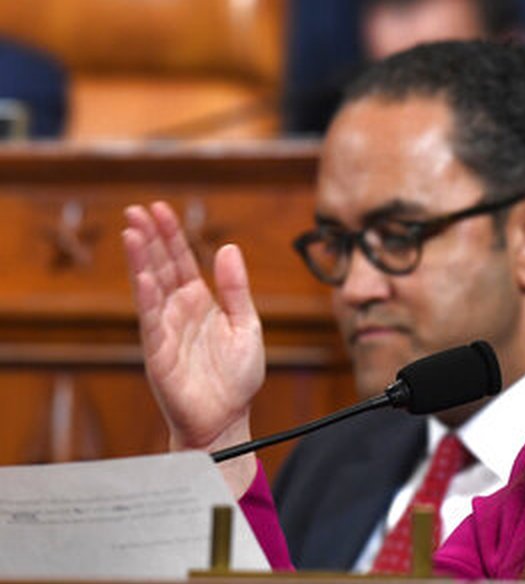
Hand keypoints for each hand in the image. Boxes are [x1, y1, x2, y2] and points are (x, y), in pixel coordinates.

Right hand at [123, 201, 264, 493]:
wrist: (229, 418)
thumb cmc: (236, 378)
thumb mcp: (247, 325)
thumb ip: (236, 289)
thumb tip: (227, 248)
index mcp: (200, 302)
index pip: (181, 260)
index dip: (171, 235)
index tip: (161, 208)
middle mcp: (178, 311)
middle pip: (160, 267)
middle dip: (149, 238)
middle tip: (136, 209)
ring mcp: (166, 330)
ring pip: (149, 289)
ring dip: (140, 261)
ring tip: (131, 232)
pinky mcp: (159, 353)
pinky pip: (151, 322)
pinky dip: (147, 299)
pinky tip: (143, 277)